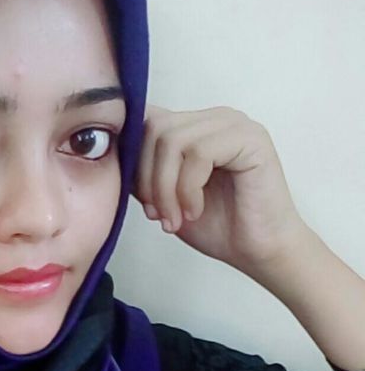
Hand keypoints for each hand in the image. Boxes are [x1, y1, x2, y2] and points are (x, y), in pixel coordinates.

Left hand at [133, 105, 308, 273]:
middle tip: (158, 214)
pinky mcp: (251, 139)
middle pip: (154, 128)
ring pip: (172, 141)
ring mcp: (234, 124)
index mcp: (193, 126)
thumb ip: (142, 170)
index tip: (140, 199)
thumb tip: (111, 153)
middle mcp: (213, 118)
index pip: (145, 119)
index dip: (133, 158)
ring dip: (166, 187)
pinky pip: (199, 154)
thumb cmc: (215, 225)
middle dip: (147, 177)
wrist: (258, 251)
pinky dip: (188, 189)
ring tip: (174, 218)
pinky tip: (194, 210)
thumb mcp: (162, 194)